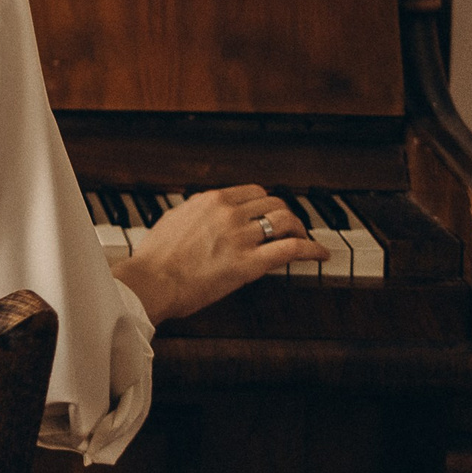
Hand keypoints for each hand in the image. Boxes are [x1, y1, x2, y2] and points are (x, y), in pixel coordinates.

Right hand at [111, 185, 326, 322]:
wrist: (151, 281)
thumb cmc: (156, 258)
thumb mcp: (175, 220)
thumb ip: (197, 214)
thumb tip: (206, 215)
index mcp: (211, 200)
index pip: (254, 192)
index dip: (267, 204)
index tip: (271, 215)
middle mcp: (229, 213)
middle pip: (274, 204)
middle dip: (286, 216)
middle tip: (291, 229)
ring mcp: (241, 237)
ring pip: (286, 221)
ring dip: (299, 230)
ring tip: (304, 241)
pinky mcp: (249, 264)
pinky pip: (291, 249)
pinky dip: (311, 249)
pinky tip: (320, 254)